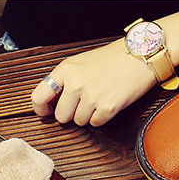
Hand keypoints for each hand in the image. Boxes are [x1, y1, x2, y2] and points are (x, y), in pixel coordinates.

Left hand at [31, 39, 156, 126]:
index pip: (39, 96)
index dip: (40, 109)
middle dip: (70, 114)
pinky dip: (101, 118)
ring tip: (98, 99)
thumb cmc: (112, 59)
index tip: (45, 112)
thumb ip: (65, 80)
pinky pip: (96, 124)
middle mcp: (76, 83)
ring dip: (87, 116)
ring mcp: (92, 96)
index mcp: (66, 69)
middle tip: (82, 104)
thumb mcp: (81, 62)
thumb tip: (52, 103)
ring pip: (79, 122)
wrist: (139, 55)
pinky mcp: (108, 107)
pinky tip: (108, 103)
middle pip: (61, 116)